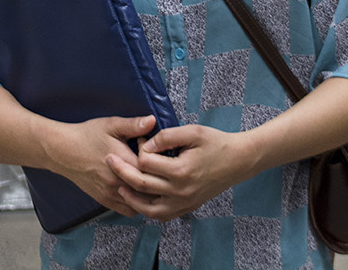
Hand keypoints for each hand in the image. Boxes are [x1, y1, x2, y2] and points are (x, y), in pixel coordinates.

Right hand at [46, 115, 157, 217]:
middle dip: (158, 180)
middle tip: (158, 167)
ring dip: (150, 194)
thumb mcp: (111, 125)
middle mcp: (118, 182)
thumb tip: (152, 121)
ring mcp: (111, 194)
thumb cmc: (86, 136)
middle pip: (150, 189)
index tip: (153, 149)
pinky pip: (129, 210)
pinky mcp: (105, 200)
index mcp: (123, 162)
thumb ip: (133, 125)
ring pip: (142, 203)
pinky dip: (138, 203)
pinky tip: (138, 190)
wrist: (62, 151)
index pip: (153, 169)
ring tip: (151, 180)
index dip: (158, 160)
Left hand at [105, 124, 253, 221]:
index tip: (138, 138)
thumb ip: (167, 136)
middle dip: (122, 172)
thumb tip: (147, 143)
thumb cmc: (216, 142)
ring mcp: (184, 202)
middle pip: (142, 185)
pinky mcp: (188, 207)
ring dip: (131, 198)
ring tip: (119, 186)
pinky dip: (148, 210)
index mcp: (181, 170)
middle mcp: (181, 191)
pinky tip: (140, 199)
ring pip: (149, 208)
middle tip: (108, 160)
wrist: (239, 161)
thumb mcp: (193, 131)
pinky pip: (162, 215)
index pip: (146, 163)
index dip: (138, 148)